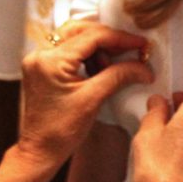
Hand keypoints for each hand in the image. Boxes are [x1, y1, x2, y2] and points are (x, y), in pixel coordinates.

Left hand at [18, 21, 152, 173]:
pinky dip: (88, 55)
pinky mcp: (44, 69)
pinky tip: (101, 68)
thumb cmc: (60, 131)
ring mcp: (40, 61)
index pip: (92, 37)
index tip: (140, 44)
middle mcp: (40, 56)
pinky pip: (70, 51)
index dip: (120, 38)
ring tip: (114, 65)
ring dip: (99, 47)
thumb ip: (119, 76)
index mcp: (50, 61)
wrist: (40, 150)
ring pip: (75, 38)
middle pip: (81, 30)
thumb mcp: (94, 99)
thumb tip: (142, 66)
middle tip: (131, 49)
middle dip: (109, 39)